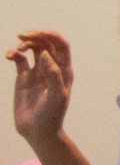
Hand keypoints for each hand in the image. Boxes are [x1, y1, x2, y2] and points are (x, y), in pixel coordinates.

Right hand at [9, 32, 73, 148]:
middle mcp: (52, 68)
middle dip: (35, 36)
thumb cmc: (52, 114)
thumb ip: (53, 73)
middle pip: (46, 43)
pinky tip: (10, 56)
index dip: (50, 35)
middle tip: (23, 35)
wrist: (38, 131)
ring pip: (32, 49)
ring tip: (17, 51)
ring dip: (24, 44)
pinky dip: (14, 53)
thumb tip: (44, 53)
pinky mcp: (23, 78)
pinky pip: (19, 60)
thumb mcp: (57, 94)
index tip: (37, 33)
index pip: (61, 45)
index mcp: (64, 70)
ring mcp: (37, 72)